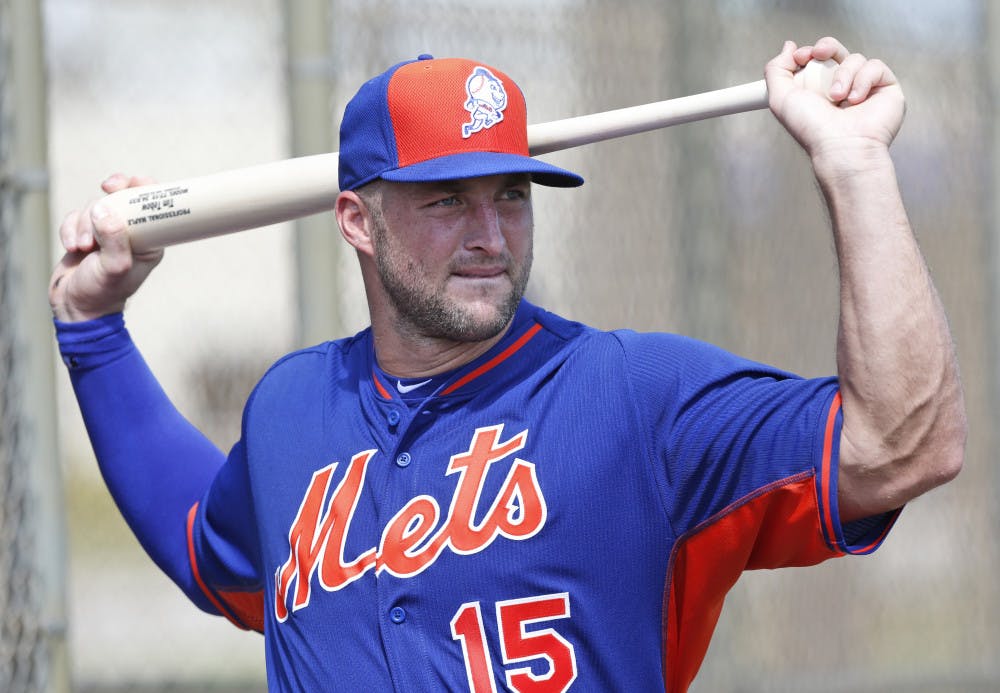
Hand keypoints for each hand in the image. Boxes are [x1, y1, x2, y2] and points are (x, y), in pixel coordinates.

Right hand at [49, 174, 163, 321]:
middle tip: (103, 195)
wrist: (75, 307)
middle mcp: (131, 233)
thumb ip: (113, 239)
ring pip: (95, 207)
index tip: (123, 186)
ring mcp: (107, 232)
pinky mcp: (86, 233)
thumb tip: (104, 209)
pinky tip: (71, 247)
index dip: (140, 187)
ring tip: (83, 247)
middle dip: (106, 202)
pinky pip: (76, 216)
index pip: (152, 205)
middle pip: (121, 197)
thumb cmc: (103, 293)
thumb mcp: (114, 268)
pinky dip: (70, 229)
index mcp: (149, 240)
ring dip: (84, 223)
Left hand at [765, 37, 904, 162]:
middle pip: (836, 51)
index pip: (815, 58)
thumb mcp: (781, 98)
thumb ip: (776, 70)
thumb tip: (789, 47)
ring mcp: (864, 88)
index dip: (809, 52)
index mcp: (816, 91)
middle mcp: (840, 88)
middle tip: (819, 55)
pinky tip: (855, 100)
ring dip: (842, 75)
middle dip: (826, 47)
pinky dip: (863, 80)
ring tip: (837, 97)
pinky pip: (875, 66)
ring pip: (854, 58)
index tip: (801, 57)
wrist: (840, 147)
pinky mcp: (885, 88)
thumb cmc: (812, 129)